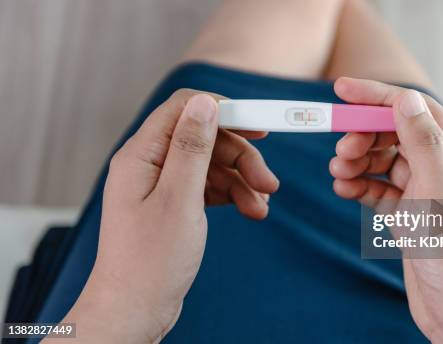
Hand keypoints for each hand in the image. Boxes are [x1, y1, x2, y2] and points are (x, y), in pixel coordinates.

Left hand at [56, 90, 277, 342]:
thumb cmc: (151, 261)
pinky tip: (250, 210)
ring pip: (212, 164)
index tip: (260, 125)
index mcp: (142, 154)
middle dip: (241, 157)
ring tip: (261, 207)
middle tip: (269, 182)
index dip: (225, 111)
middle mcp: (150, 164)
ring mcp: (162, 185)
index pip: (185, 108)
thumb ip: (193, 147)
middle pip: (206, 138)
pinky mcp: (174, 204)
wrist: (135, 309)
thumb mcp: (179, 199)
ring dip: (241, 180)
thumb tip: (205, 102)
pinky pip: (209, 187)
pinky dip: (232, 195)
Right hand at [330, 78, 442, 342]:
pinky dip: (360, 186)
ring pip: (384, 163)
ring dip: (358, 162)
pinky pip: (379, 190)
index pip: (418, 112)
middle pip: (396, 135)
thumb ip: (422, 145)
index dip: (379, 97)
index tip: (342, 89)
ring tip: (338, 172)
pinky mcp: (410, 216)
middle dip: (364, 136)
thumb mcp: (439, 196)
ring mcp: (426, 194)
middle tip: (341, 149)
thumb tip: (406, 99)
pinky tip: (345, 188)